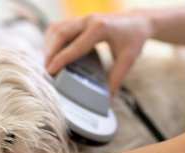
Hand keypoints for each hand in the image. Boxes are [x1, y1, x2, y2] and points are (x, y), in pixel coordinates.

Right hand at [44, 6, 184, 94]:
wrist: (138, 21)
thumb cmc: (134, 39)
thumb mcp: (128, 61)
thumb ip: (116, 80)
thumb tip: (107, 101)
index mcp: (99, 29)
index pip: (74, 45)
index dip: (60, 59)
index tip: (50, 72)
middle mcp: (88, 20)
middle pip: (60, 33)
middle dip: (49, 52)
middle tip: (46, 71)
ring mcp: (83, 18)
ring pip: (57, 28)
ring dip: (49, 45)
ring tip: (47, 64)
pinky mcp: (79, 20)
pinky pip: (59, 28)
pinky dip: (52, 40)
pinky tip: (52, 54)